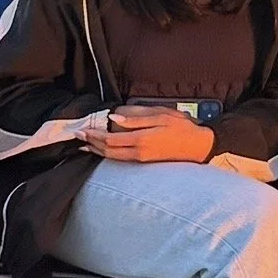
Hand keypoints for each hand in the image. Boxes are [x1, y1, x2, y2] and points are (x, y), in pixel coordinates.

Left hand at [81, 105, 215, 163]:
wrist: (199, 145)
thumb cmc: (182, 127)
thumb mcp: (161, 115)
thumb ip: (136, 118)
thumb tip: (115, 118)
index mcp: (141, 139)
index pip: (110, 139)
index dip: (94, 135)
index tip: (82, 129)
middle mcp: (138, 152)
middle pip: (108, 151)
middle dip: (92, 143)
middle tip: (78, 136)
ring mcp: (142, 159)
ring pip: (113, 157)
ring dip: (98, 151)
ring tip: (86, 145)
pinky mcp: (145, 161)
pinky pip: (121, 159)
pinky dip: (108, 155)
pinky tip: (105, 151)